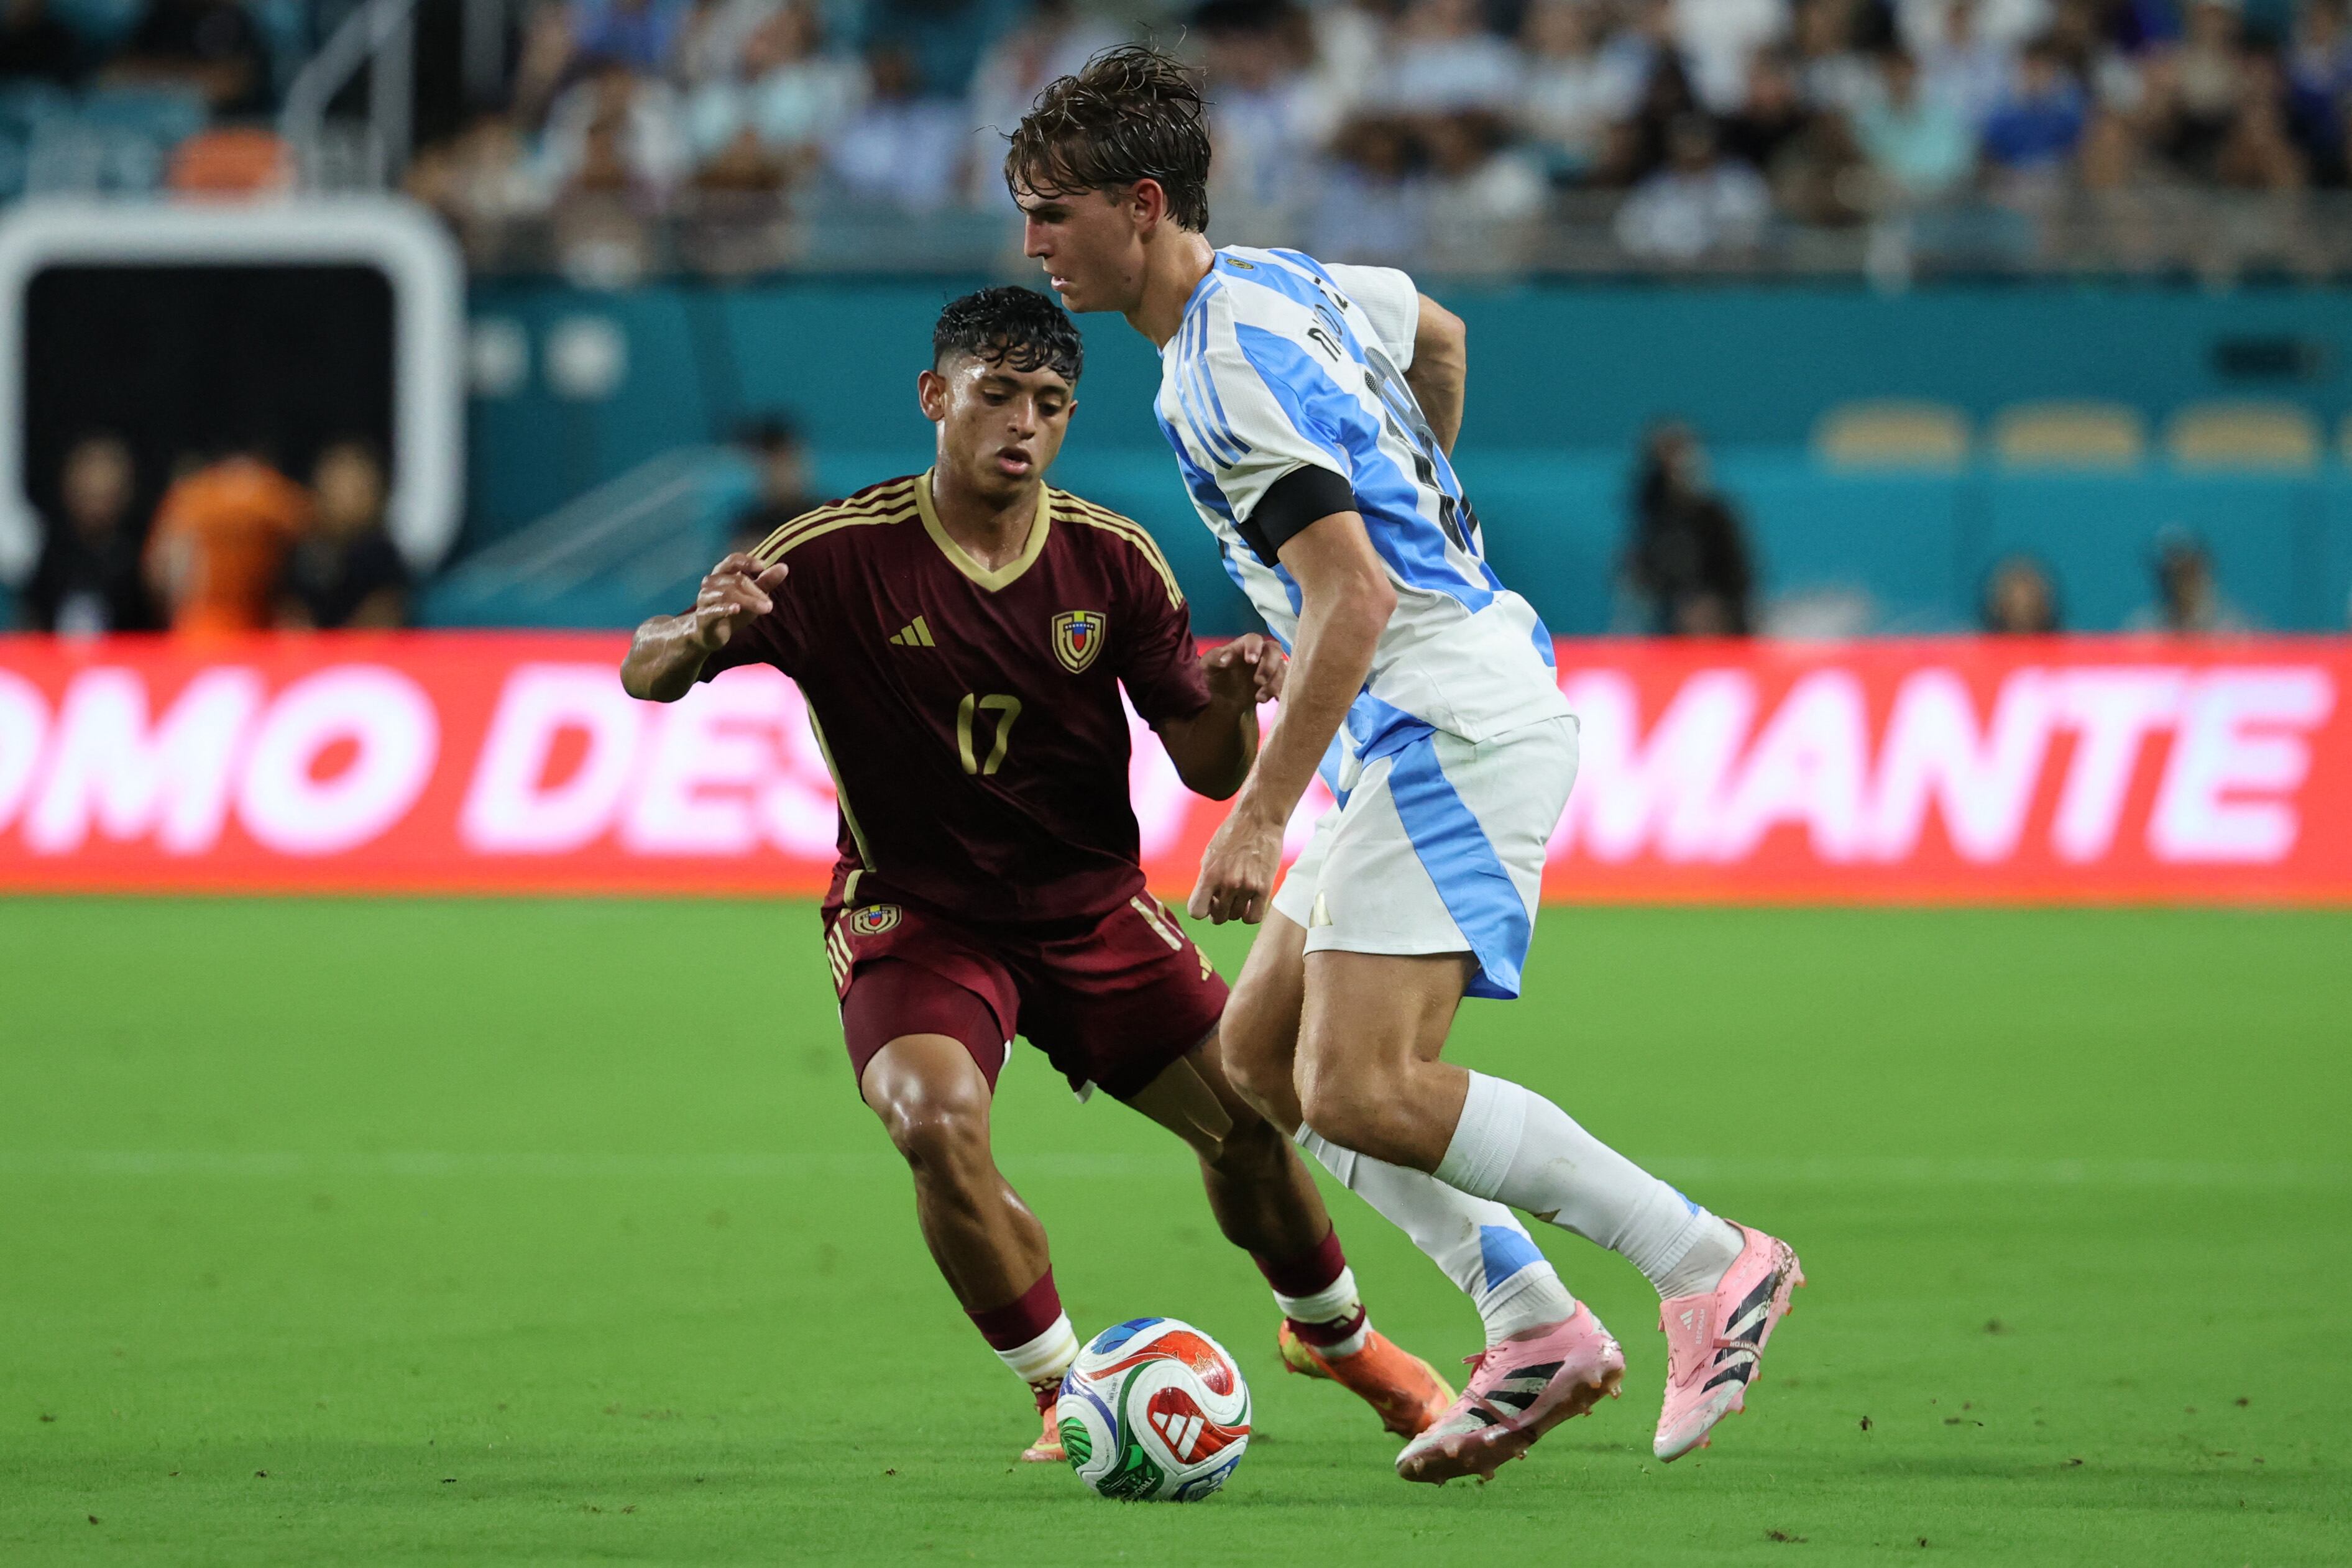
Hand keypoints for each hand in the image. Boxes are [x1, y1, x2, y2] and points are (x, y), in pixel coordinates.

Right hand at [688, 553, 787, 653]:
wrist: (711, 633)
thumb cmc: (732, 609)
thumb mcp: (752, 595)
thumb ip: (766, 581)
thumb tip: (784, 567)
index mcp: (723, 573)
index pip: (733, 560)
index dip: (747, 561)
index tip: (763, 566)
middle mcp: (711, 582)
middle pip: (735, 579)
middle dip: (755, 591)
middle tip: (770, 604)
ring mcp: (705, 598)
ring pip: (726, 593)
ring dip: (748, 601)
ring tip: (764, 608)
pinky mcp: (703, 615)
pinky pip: (713, 609)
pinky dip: (725, 608)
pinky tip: (736, 609)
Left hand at [1187, 801, 1283, 923]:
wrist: (1258, 820)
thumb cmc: (1232, 835)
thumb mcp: (1210, 855)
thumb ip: (1206, 880)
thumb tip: (1208, 904)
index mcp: (1209, 874)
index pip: (1196, 911)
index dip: (1201, 910)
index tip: (1207, 903)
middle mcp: (1227, 883)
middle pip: (1218, 918)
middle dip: (1219, 910)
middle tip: (1224, 897)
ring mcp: (1246, 887)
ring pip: (1235, 917)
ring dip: (1236, 909)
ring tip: (1239, 892)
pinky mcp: (1264, 888)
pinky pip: (1253, 917)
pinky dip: (1250, 914)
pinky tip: (1250, 901)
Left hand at [1202, 634, 1285, 706]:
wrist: (1218, 698)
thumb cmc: (1212, 675)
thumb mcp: (1208, 665)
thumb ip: (1216, 658)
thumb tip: (1225, 659)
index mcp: (1243, 645)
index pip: (1253, 639)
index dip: (1254, 648)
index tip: (1250, 661)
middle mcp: (1260, 654)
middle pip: (1274, 651)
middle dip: (1269, 665)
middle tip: (1259, 681)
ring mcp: (1269, 668)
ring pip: (1281, 669)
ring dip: (1275, 682)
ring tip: (1260, 698)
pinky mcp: (1274, 682)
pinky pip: (1284, 683)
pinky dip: (1281, 691)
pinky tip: (1275, 701)